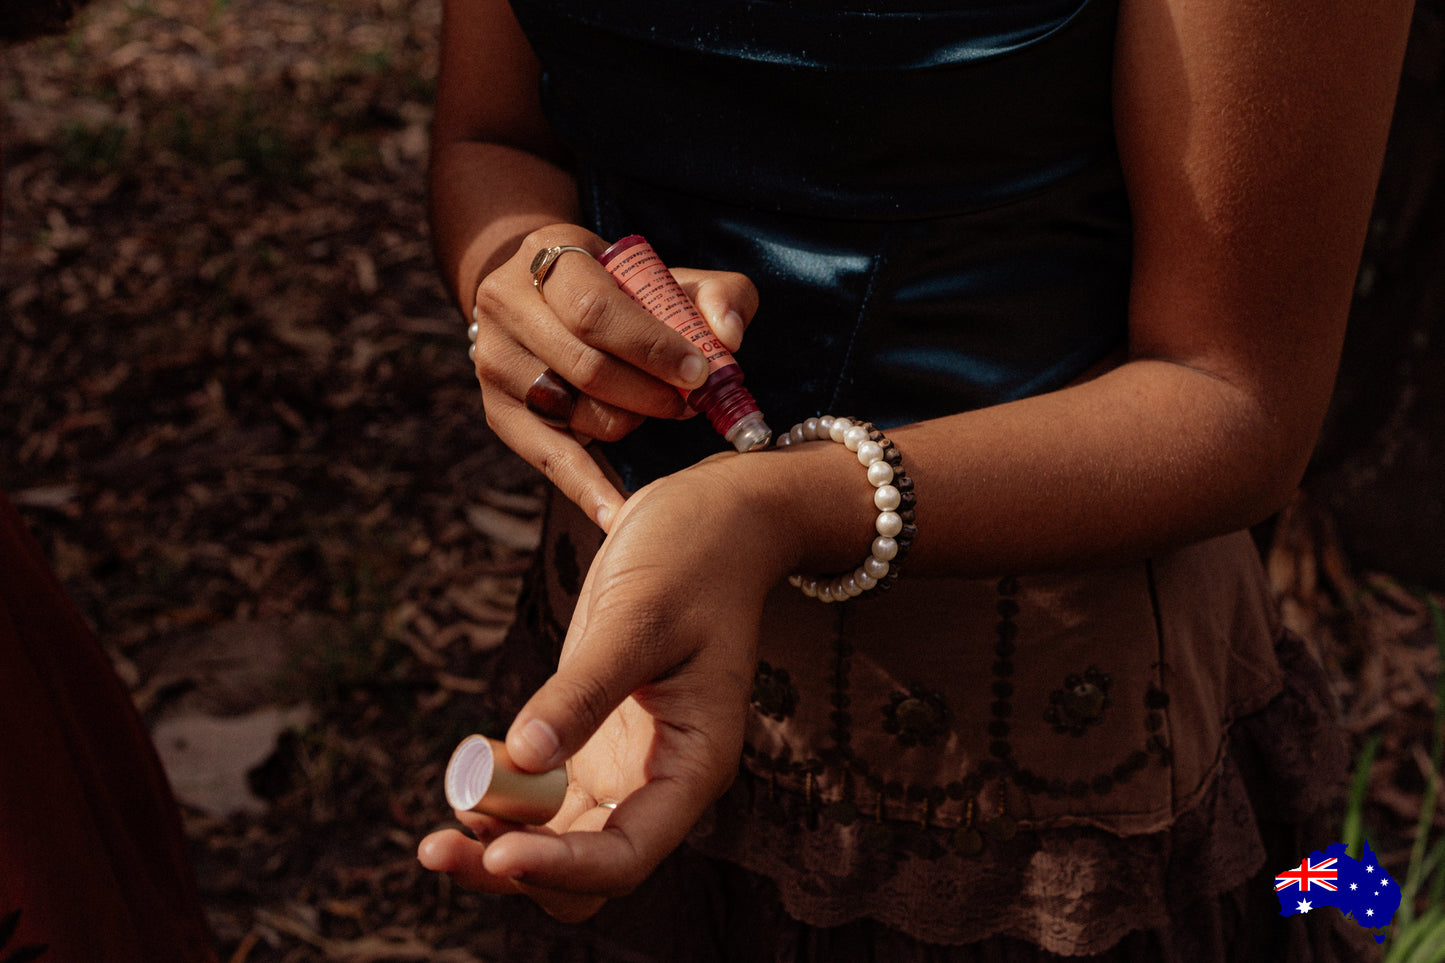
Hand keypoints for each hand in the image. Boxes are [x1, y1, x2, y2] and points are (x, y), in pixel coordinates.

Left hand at [418, 457, 784, 919]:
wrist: (714, 522)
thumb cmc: (693, 559)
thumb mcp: (637, 618)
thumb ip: (584, 690)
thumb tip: (523, 755)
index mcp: (694, 763)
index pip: (627, 853)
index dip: (562, 867)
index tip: (499, 850)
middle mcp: (660, 780)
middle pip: (586, 868)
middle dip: (513, 871)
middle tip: (438, 848)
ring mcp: (625, 764)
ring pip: (559, 841)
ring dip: (499, 842)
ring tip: (442, 820)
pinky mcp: (595, 738)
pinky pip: (545, 797)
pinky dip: (504, 799)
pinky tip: (470, 772)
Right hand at [470, 226, 758, 531]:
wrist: (545, 296)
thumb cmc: (622, 289)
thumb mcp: (669, 275)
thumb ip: (718, 294)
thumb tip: (730, 337)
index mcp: (547, 256)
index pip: (595, 312)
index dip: (652, 348)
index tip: (699, 372)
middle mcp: (505, 305)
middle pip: (584, 368)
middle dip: (648, 393)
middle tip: (687, 404)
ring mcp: (495, 362)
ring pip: (572, 413)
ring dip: (629, 423)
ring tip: (661, 413)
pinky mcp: (498, 411)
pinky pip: (549, 458)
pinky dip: (589, 489)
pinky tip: (621, 517)